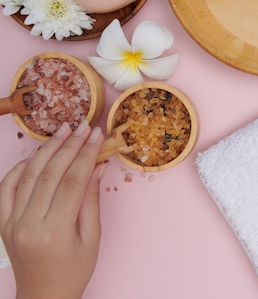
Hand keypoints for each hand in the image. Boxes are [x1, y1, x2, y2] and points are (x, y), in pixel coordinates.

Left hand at [0, 121, 106, 298]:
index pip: (73, 182)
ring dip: (46, 150)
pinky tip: (36, 154)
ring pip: (26, 176)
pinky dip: (20, 168)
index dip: (86, 155)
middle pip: (49, 174)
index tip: (96, 136)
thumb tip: (97, 166)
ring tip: (62, 131)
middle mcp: (28, 225)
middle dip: (69, 147)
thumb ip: (92, 200)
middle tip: (82, 127)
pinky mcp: (2, 222)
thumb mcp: (92, 238)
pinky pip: (6, 187)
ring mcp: (11, 223)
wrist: (43, 296)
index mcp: (55, 231)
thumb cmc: (73, 271)